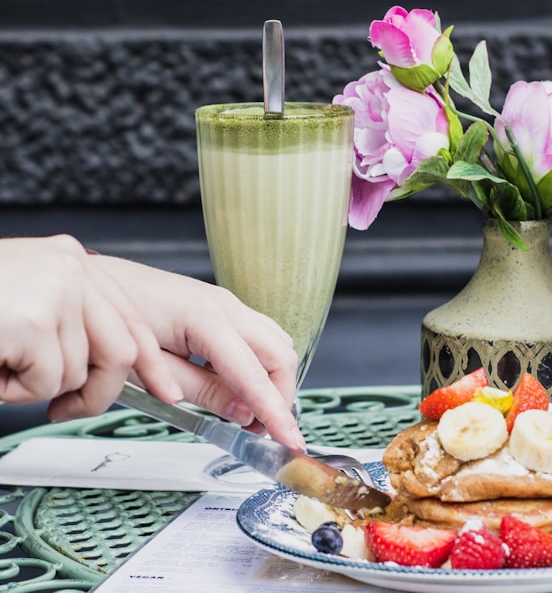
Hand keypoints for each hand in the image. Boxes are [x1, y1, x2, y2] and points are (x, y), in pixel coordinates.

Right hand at [0, 235, 176, 417]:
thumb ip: (66, 320)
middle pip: (121, 347)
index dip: (150, 360)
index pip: (129, 315)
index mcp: (69, 261)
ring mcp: (55, 289)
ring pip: (78, 371)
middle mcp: (70, 266)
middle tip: (68, 408)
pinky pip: (47, 382)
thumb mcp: (23, 303)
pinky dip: (13, 390)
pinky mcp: (33, 319)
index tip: (167, 392)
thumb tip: (109, 365)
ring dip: (35, 386)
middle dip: (102, 391)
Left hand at [92, 254, 303, 448]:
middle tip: (263, 433)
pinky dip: (260, 367)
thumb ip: (200, 390)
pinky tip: (238, 389)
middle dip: (280, 396)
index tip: (290, 441)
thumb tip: (242, 413)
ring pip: (276, 344)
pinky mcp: (221, 309)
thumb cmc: (108, 322)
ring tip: (250, 416)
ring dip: (273, 381)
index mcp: (206, 318)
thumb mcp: (147, 369)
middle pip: (280, 354)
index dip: (276, 411)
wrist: (89, 282)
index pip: (255, 373)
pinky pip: (258, 338)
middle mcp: (226, 305)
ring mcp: (227, 303)